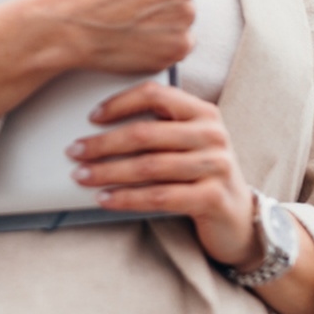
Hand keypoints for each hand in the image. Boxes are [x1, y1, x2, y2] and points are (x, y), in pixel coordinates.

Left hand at [66, 80, 263, 268]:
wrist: (239, 219)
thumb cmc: (200, 175)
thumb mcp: (186, 144)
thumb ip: (158, 129)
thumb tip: (98, 127)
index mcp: (203, 112)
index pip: (156, 94)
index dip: (120, 103)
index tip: (92, 117)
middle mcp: (212, 135)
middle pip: (146, 133)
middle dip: (103, 143)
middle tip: (74, 151)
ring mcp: (216, 166)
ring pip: (148, 166)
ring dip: (108, 172)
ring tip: (81, 176)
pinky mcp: (212, 198)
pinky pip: (159, 196)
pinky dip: (127, 198)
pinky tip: (105, 199)